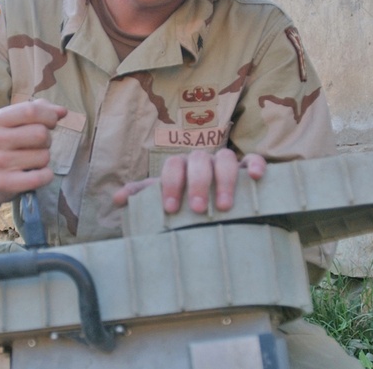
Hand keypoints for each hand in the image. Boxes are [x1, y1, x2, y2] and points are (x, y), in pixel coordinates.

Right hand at [0, 99, 67, 217]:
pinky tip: (36, 174)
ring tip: (30, 161)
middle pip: (41, 134)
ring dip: (44, 160)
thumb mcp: (14, 123)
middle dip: (47, 140)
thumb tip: (62, 111)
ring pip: (44, 156)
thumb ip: (39, 111)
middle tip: (38, 146)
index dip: (49, 116)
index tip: (51, 123)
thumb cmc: (6, 145)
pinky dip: (46, 176)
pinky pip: (41, 177)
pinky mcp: (5, 183)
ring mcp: (0, 162)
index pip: (32, 110)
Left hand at [112, 149, 265, 213]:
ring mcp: (228, 163)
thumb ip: (145, 197)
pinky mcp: (250, 169)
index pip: (173, 166)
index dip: (170, 184)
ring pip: (226, 157)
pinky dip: (255, 164)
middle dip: (197, 183)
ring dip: (224, 179)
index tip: (170, 209)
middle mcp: (204, 161)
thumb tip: (117, 200)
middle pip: (198, 160)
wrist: (223, 215)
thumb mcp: (168, 201)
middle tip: (197, 210)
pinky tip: (255, 178)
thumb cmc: (189, 205)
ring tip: (224, 206)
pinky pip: (254, 158)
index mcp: (181, 167)